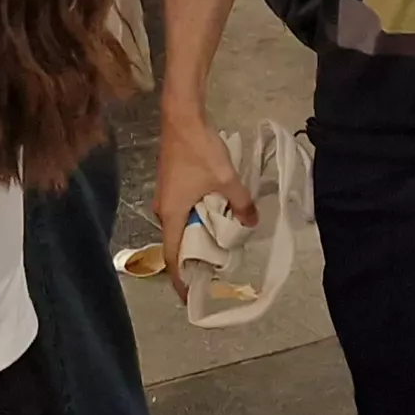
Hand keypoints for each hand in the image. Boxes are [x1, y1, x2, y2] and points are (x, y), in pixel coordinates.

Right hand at [149, 117, 254, 305]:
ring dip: (198, 237)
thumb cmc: (199, 151)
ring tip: (220, 246)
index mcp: (171, 214)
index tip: (189, 297)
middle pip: (176, 243)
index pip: (172, 256)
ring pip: (180, 226)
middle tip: (215, 271)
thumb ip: (241, 203)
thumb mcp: (226, 180)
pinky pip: (182, 212)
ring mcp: (165, 197)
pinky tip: (216, 217)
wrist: (182, 116)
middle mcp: (162, 210)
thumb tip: (252, 222)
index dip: (180, 279)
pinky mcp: (171, 185)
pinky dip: (197, 220)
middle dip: (194, 258)